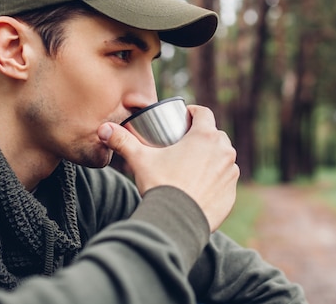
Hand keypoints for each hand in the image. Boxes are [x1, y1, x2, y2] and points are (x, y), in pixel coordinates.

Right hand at [98, 105, 239, 231]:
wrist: (176, 222)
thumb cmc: (161, 186)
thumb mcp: (140, 160)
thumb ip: (122, 141)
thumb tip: (103, 129)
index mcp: (205, 136)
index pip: (204, 113)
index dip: (193, 113)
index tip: (184, 119)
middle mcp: (224, 151)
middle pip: (215, 135)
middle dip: (203, 136)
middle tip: (186, 144)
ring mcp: (230, 172)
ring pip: (223, 157)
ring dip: (213, 156)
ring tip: (195, 164)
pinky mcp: (232, 191)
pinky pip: (226, 179)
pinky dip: (217, 178)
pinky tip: (203, 184)